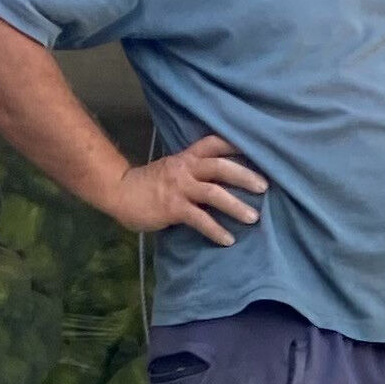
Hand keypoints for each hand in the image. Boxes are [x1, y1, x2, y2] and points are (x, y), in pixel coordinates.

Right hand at [106, 134, 263, 243]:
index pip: (214, 143)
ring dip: (236, 206)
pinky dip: (216, 230)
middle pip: (220, 167)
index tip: (258, 148)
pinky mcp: (173, 207)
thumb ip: (195, 172)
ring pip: (214, 192)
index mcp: (187, 157)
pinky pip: (199, 219)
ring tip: (254, 218)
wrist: (119, 192)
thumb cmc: (149, 184)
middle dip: (245, 176)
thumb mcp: (173, 170)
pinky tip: (228, 240)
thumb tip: (224, 182)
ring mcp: (179, 187)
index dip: (235, 144)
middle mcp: (185, 169)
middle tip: (265, 187)